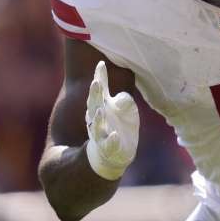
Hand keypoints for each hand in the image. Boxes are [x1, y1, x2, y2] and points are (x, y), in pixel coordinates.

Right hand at [85, 61, 139, 180]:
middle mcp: (98, 119)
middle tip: (97, 82)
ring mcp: (101, 135)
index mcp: (101, 107)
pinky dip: (111, 140)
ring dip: (98, 118)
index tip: (101, 64)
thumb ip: (123, 101)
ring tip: (101, 110)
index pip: (99, 91)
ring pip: (97, 125)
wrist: (111, 156)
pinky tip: (115, 136)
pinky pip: (109, 145)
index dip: (100, 77)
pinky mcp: (108, 149)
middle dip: (95, 94)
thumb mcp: (124, 112)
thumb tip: (122, 97)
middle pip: (94, 105)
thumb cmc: (117, 128)